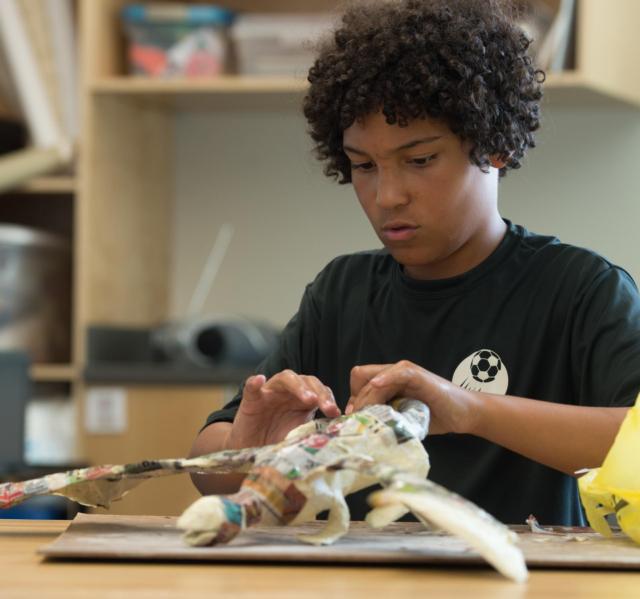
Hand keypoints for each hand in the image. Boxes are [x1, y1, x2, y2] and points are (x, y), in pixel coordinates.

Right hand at [226, 370, 340, 448]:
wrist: (250, 451)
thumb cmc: (277, 441)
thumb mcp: (300, 436)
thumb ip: (315, 430)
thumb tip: (338, 433)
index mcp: (303, 400)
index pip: (319, 390)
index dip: (328, 399)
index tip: (336, 413)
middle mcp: (288, 392)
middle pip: (306, 380)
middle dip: (318, 392)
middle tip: (327, 407)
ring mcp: (269, 393)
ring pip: (284, 379)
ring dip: (298, 386)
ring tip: (308, 398)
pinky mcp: (250, 401)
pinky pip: (251, 387)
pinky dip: (255, 383)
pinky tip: (259, 380)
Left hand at [346, 361, 479, 434]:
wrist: (463, 414)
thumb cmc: (434, 416)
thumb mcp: (402, 418)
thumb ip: (384, 417)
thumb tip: (360, 428)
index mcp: (387, 382)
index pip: (358, 382)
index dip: (353, 399)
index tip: (355, 418)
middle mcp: (393, 374)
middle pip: (362, 381)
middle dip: (358, 402)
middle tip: (360, 422)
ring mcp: (406, 373)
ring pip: (375, 378)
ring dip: (368, 397)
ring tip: (370, 416)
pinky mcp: (419, 376)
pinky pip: (399, 372)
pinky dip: (386, 378)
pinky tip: (378, 386)